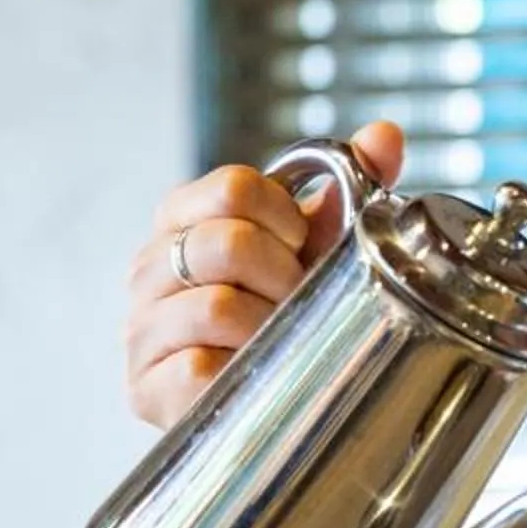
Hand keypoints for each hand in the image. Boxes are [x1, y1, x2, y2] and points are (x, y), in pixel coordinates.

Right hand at [123, 121, 407, 428]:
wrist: (262, 392)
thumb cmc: (281, 307)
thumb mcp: (314, 245)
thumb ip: (348, 188)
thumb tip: (385, 135)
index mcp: (182, 219)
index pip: (233, 187)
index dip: (287, 218)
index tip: (301, 246)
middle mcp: (149, 268)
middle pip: (227, 243)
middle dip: (284, 274)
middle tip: (296, 298)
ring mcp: (141, 329)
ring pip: (217, 308)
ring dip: (270, 326)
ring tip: (280, 338)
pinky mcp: (145, 389)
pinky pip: (200, 369)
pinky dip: (242, 372)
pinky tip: (254, 374)